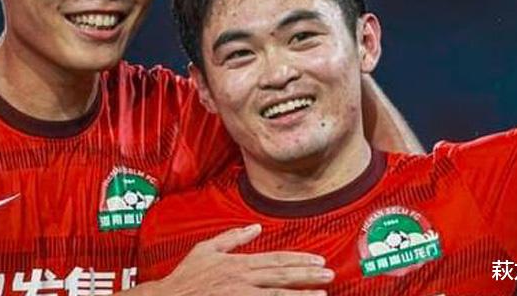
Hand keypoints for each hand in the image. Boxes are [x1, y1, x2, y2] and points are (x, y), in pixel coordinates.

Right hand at [151, 224, 332, 295]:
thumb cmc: (186, 276)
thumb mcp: (206, 249)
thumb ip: (232, 237)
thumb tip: (255, 227)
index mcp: (238, 263)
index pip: (276, 259)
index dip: (299, 259)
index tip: (318, 260)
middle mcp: (242, 279)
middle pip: (281, 276)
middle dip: (308, 275)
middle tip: (330, 275)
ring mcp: (240, 295)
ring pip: (277, 295)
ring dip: (301, 295)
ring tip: (323, 295)